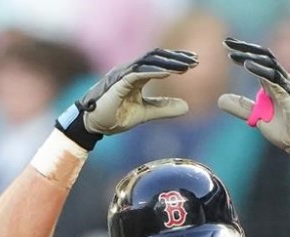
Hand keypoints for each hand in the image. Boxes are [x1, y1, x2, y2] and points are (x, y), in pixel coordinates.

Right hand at [56, 48, 198, 149]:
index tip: (195, 62)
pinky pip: (137, 73)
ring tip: (185, 67)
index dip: (176, 60)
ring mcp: (123, 75)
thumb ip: (164, 108)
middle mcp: (130, 71)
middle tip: (195, 60)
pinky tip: (167, 72)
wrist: (94, 126)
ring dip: (168, 63)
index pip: (159, 62)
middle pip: (156, 57)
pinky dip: (153, 72)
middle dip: (176, 58)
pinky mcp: (118, 83)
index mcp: (137, 76)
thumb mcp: (145, 113)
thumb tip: (187, 107)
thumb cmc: (115, 117)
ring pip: (148, 62)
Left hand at [218, 38, 289, 168]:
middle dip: (245, 48)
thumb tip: (220, 100)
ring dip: (250, 57)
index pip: (259, 60)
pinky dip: (260, 70)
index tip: (227, 45)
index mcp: (274, 82)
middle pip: (263, 56)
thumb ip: (241, 106)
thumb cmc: (285, 128)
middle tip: (226, 43)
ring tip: (232, 54)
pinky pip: (274, 78)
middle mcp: (281, 79)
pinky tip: (246, 65)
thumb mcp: (258, 116)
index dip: (244, 51)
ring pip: (269, 63)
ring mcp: (287, 84)